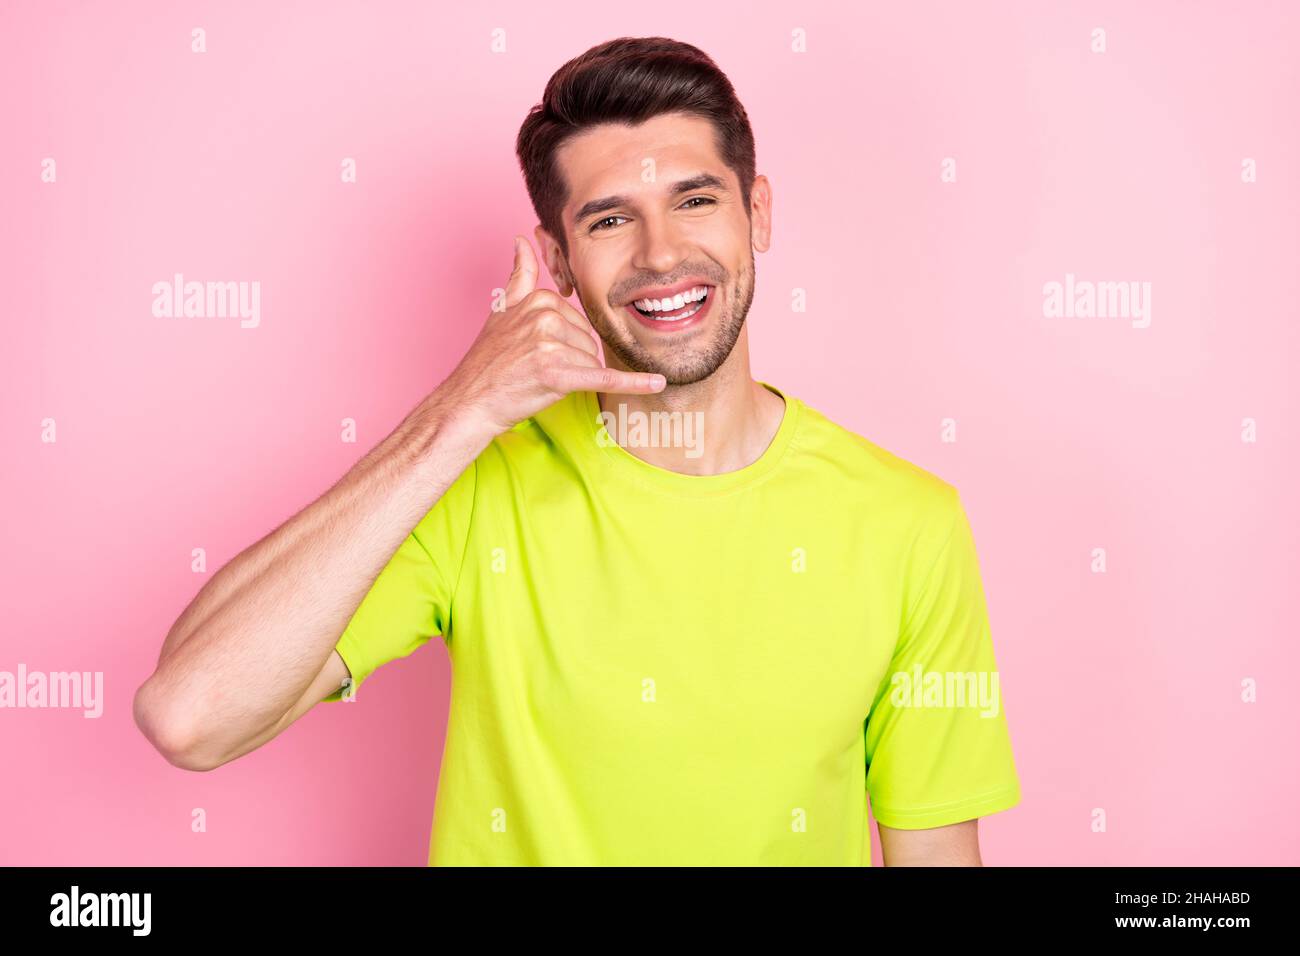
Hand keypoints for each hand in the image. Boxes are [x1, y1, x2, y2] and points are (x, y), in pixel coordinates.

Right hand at [436, 235, 665, 438]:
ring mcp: (550, 345)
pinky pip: (603, 378)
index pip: (579, 321)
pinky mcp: (557, 374)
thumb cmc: (489, 361)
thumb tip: (522, 239)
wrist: (470, 401)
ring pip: (591, 362)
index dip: (566, 343)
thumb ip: (519, 275)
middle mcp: (544, 317)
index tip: (539, 353)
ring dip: (573, 377)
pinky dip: (632, 383)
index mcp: (539, 299)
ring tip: (538, 381)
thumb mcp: (502, 310)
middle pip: (588, 342)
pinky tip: (656, 383)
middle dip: (571, 361)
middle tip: (536, 371)